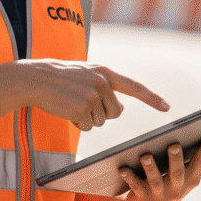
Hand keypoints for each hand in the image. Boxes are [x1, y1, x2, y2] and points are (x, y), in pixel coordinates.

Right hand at [17, 60, 168, 130]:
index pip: (134, 87)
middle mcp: (102, 83)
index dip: (151, 98)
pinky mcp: (81, 109)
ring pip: (100, 121)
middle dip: (100, 113)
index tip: (166, 107)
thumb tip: (121, 110)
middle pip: (115, 113)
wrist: (34, 79)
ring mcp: (92, 96)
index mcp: (106, 73)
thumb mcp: (86, 77)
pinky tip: (65, 109)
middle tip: (81, 101)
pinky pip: (86, 126)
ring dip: (86, 118)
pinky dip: (76, 123)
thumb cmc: (60, 79)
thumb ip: (106, 89)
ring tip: (70, 102)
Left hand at [117, 135, 200, 200]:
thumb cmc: (174, 186)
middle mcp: (177, 189)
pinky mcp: (142, 198)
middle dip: (176, 160)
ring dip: (150, 167)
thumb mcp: (193, 175)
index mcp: (190, 181)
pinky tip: (123, 167)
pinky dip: (129, 177)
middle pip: (178, 173)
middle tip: (174, 145)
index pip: (200, 164)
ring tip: (145, 155)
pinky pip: (135, 186)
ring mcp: (159, 195)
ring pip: (155, 180)